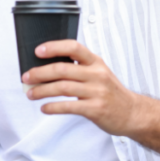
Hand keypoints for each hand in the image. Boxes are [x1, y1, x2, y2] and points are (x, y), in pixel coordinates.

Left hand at [23, 40, 141, 136]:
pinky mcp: (95, 109)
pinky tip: (44, 108)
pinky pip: (69, 106)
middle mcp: (97, 74)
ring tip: (30, 94)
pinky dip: (53, 107)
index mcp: (96, 62)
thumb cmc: (112, 93)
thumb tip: (48, 67)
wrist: (133, 113)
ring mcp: (97, 92)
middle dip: (40, 73)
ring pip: (63, 88)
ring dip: (42, 90)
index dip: (54, 47)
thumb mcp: (99, 73)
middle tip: (26, 77)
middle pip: (62, 69)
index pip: (74, 47)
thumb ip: (79, 68)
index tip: (38, 51)